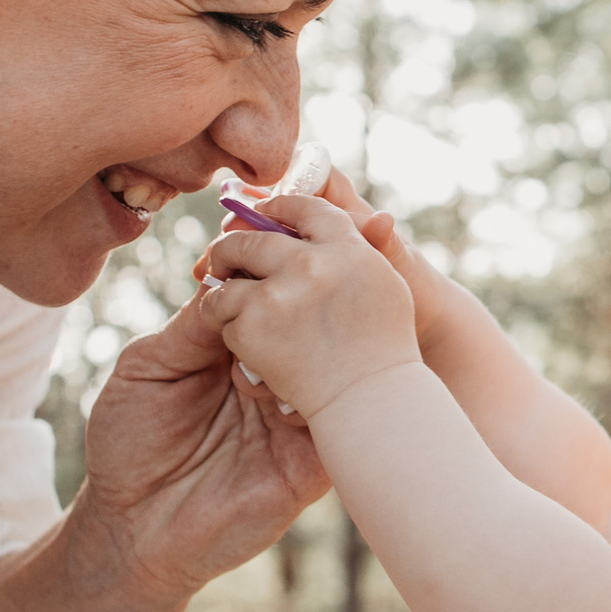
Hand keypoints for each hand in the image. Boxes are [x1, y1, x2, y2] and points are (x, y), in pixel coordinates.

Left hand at [69, 291, 331, 611]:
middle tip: (309, 273)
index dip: (282, 262)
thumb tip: (234, 277)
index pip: (275, 292)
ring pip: (334, 364)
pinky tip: (284, 399)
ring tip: (273, 353)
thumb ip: (194, 323)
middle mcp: (278, 372)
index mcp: (241, 343)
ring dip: (313, 346)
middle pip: (315, 320)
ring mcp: (299, 416)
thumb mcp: (150, 365)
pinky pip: (337, 422)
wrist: (131, 529)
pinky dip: (318, 400)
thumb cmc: (130, 443)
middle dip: (317, 291)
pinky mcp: (313, 463)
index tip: (285, 231)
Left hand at [198, 195, 422, 419]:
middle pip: (253, 238)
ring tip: (225, 308)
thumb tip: (379, 217)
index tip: (263, 213)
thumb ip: (370, 252)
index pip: (307, 208)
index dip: (279, 207)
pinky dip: (231, 333)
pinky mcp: (255, 326)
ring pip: (228, 278)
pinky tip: (246, 349)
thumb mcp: (389, 288)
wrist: (372, 403)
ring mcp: (280, 294)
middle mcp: (312, 263)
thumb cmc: (386, 350)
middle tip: (224, 261)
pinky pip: (226, 318)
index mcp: (348, 248)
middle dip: (231, 248)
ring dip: (221, 293)